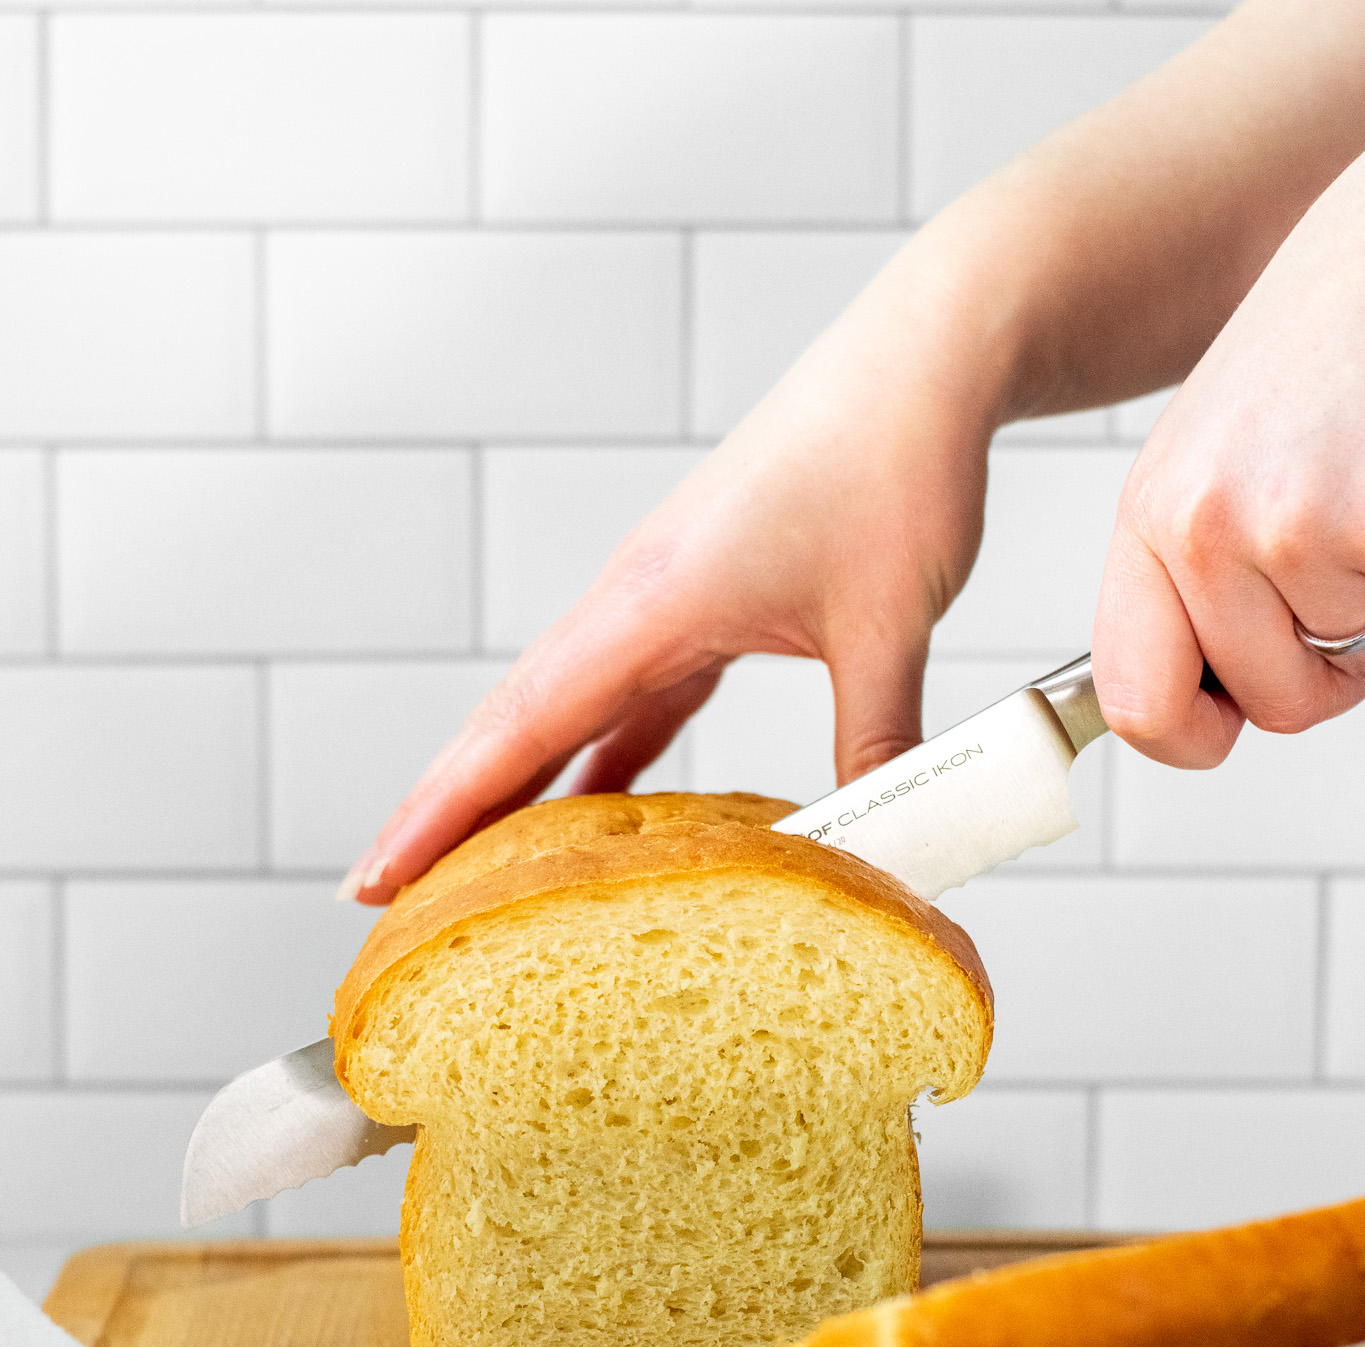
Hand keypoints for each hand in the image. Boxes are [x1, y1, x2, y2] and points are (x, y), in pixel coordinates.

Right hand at [340, 241, 1004, 903]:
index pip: (518, 726)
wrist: (924, 360)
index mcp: (651, 602)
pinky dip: (603, 755)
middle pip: (512, 721)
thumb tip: (875, 854)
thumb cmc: (893, 464)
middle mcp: (635, 598)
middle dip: (447, 811)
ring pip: (565, 709)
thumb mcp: (886, 626)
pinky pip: (630, 695)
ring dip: (519, 786)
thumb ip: (874, 744)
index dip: (441, 812)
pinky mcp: (702, 598)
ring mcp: (663, 597)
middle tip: (387, 891)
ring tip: (479, 868)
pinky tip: (603, 805)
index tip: (376, 875)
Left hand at [1092, 150, 1364, 767]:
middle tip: (1346, 578)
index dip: (1192, 735)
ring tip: (1364, 494)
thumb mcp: (1223, 451)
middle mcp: (1204, 525)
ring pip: (1343, 663)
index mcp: (1153, 514)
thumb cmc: (1332, 336)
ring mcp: (1290, 525)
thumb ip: (1197, 569)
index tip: (1225, 721)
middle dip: (1320, 670)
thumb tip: (1202, 692)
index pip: (1134, 702)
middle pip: (1265, 704)